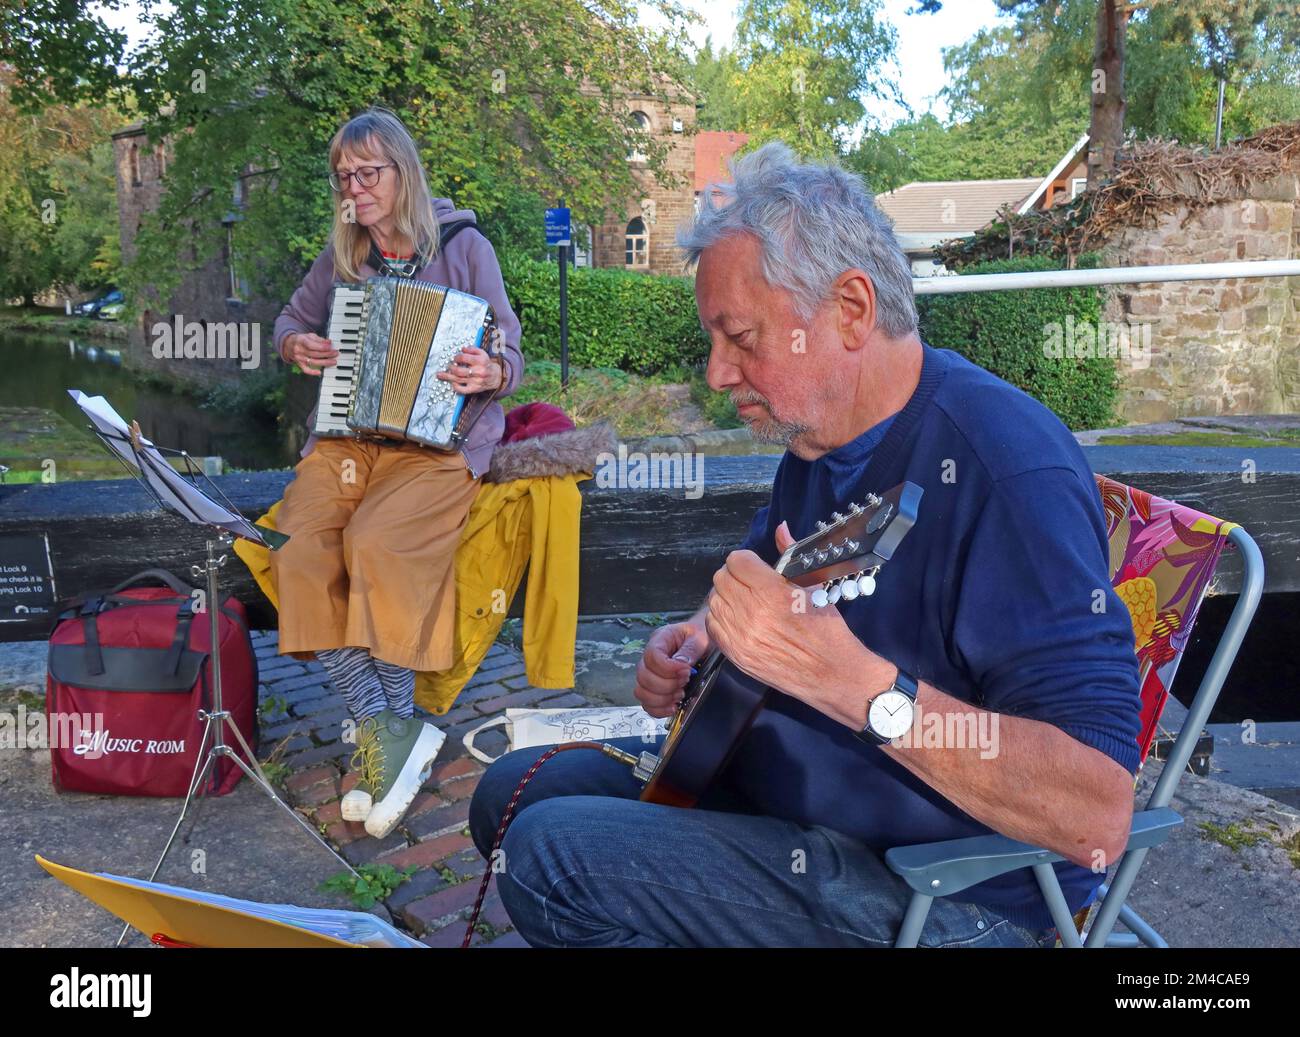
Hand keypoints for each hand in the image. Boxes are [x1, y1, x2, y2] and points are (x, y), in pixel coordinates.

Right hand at [285, 332, 337, 375]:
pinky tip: (320, 372)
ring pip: (312, 362)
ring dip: (324, 362)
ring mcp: (299, 358)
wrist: (289, 344)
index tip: (330, 347)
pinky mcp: (299, 364)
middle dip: (327, 354)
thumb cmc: (302, 340)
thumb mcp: (309, 336)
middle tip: (335, 353)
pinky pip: (305, 370)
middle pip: (314, 354)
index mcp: (301, 341)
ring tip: (333, 361)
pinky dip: (312, 372)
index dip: (322, 347)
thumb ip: (319, 339)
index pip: (312, 345)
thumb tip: (329, 342)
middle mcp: (299, 350)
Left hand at [437, 344, 502, 394]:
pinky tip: (452, 383)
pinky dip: (455, 386)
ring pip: (458, 380)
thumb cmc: (486, 364)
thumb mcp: (482, 353)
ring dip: (448, 376)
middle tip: (449, 366)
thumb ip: (472, 349)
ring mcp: (476, 381)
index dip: (457, 357)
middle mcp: (478, 372)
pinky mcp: (474, 389)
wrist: (495, 376)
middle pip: (459, 371)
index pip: (463, 358)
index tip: (455, 358)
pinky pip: (462, 390)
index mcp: (480, 361)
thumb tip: (463, 349)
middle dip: (451, 368)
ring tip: (440, 374)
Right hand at [633, 618, 709, 718]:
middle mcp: (650, 657)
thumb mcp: (700, 638)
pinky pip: (647, 704)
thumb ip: (690, 650)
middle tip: (685, 683)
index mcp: (660, 639)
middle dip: (666, 685)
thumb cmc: (702, 637)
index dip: (668, 668)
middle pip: (643, 677)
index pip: (652, 656)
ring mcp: (650, 674)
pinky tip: (674, 706)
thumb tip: (682, 665)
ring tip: (680, 694)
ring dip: (662, 698)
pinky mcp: (654, 689)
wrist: (705, 641)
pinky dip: (659, 709)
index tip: (686, 671)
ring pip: (641, 692)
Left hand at [705, 521, 886, 726]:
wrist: (830, 672)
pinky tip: (739, 620)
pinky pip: (713, 626)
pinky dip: (722, 619)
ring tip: (746, 603)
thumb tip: (780, 528)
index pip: (736, 560)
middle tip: (750, 584)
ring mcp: (740, 636)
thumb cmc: (826, 629)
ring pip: (715, 601)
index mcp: (771, 591)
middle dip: (735, 576)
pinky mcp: (736, 654)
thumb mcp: (813, 586)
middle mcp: (751, 613)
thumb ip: (789, 554)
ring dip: (727, 597)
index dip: (746, 561)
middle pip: (721, 579)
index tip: (755, 567)